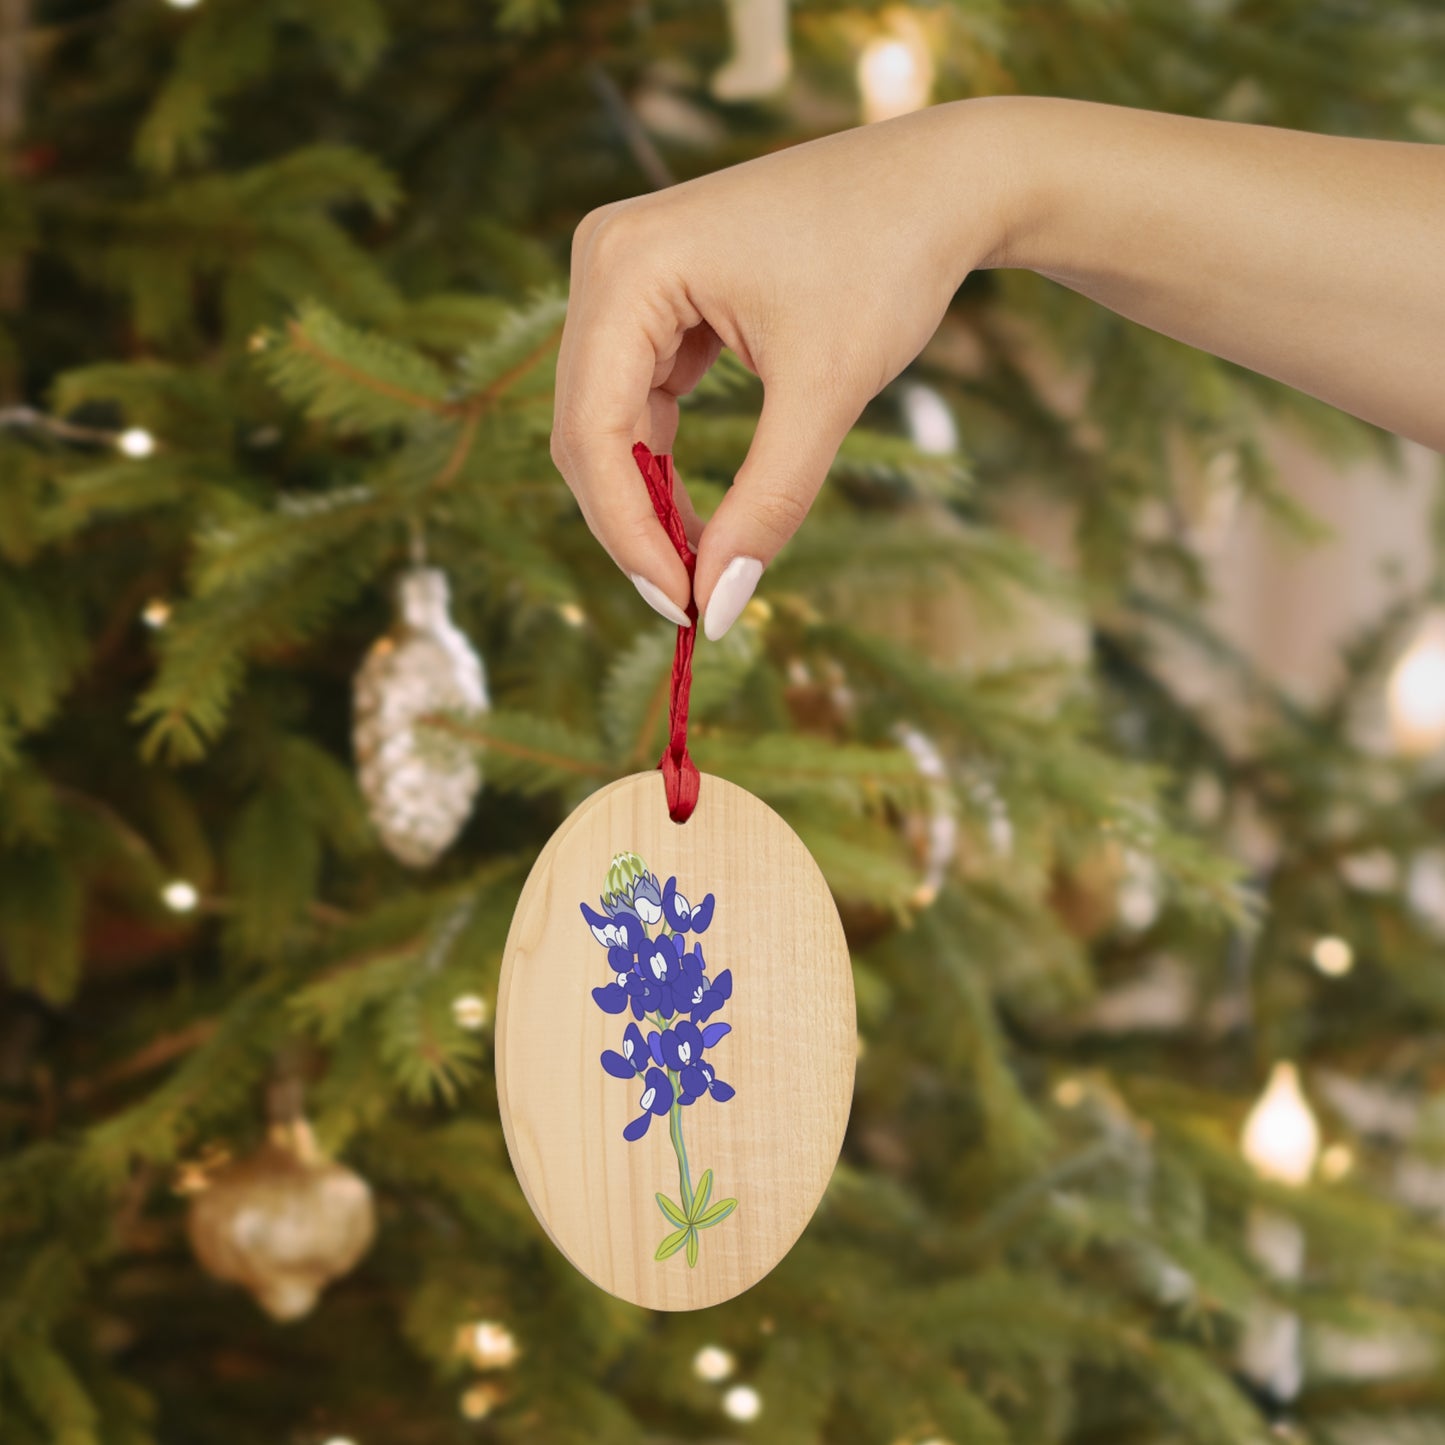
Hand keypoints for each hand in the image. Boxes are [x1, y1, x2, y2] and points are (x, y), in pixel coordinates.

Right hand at [550, 100, 1016, 638]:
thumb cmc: (887, 262)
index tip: (683, 609)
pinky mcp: (653, 293)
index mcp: (627, 264)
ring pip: (605, 422)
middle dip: (634, 525)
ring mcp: (623, 273)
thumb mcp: (826, 393)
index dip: (628, 534)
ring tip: (702, 566)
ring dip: (646, 500)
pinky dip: (663, 462)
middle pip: (586, 430)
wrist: (939, 184)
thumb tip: (716, 608)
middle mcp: (604, 258)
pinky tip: (700, 514)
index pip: (594, 431)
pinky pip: (635, 398)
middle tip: (691, 602)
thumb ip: (766, 504)